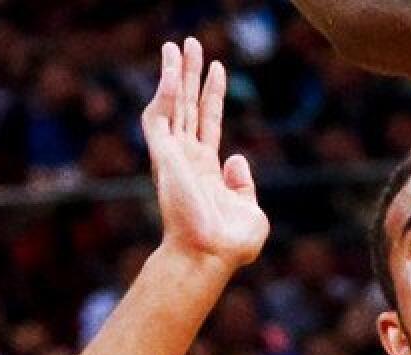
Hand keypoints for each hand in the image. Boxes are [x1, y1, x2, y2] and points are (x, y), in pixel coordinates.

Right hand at [142, 39, 268, 270]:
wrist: (210, 255)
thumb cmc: (230, 243)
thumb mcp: (250, 211)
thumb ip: (243, 185)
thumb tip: (236, 159)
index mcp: (208, 171)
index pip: (209, 123)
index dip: (212, 95)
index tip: (217, 69)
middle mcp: (187, 159)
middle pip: (188, 106)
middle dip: (190, 74)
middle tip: (190, 44)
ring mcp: (175, 156)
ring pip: (172, 105)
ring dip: (174, 74)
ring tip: (178, 45)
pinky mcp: (165, 157)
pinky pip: (160, 117)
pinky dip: (166, 93)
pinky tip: (174, 71)